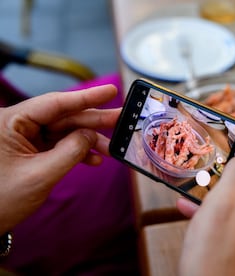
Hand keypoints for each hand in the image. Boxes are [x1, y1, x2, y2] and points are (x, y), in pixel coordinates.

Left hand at [0, 85, 120, 233]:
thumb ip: (71, 151)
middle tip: (120, 118)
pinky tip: (94, 159)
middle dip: (93, 120)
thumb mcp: (40, 175)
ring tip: (111, 149)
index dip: (86, 97)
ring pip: (64, 131)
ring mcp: (23, 138)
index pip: (54, 103)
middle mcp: (16, 125)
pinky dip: (77, 152)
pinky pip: (58, 144)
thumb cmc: (0, 201)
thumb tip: (92, 135)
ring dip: (88, 140)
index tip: (111, 91)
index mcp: (9, 122)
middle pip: (62, 116)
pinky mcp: (29, 150)